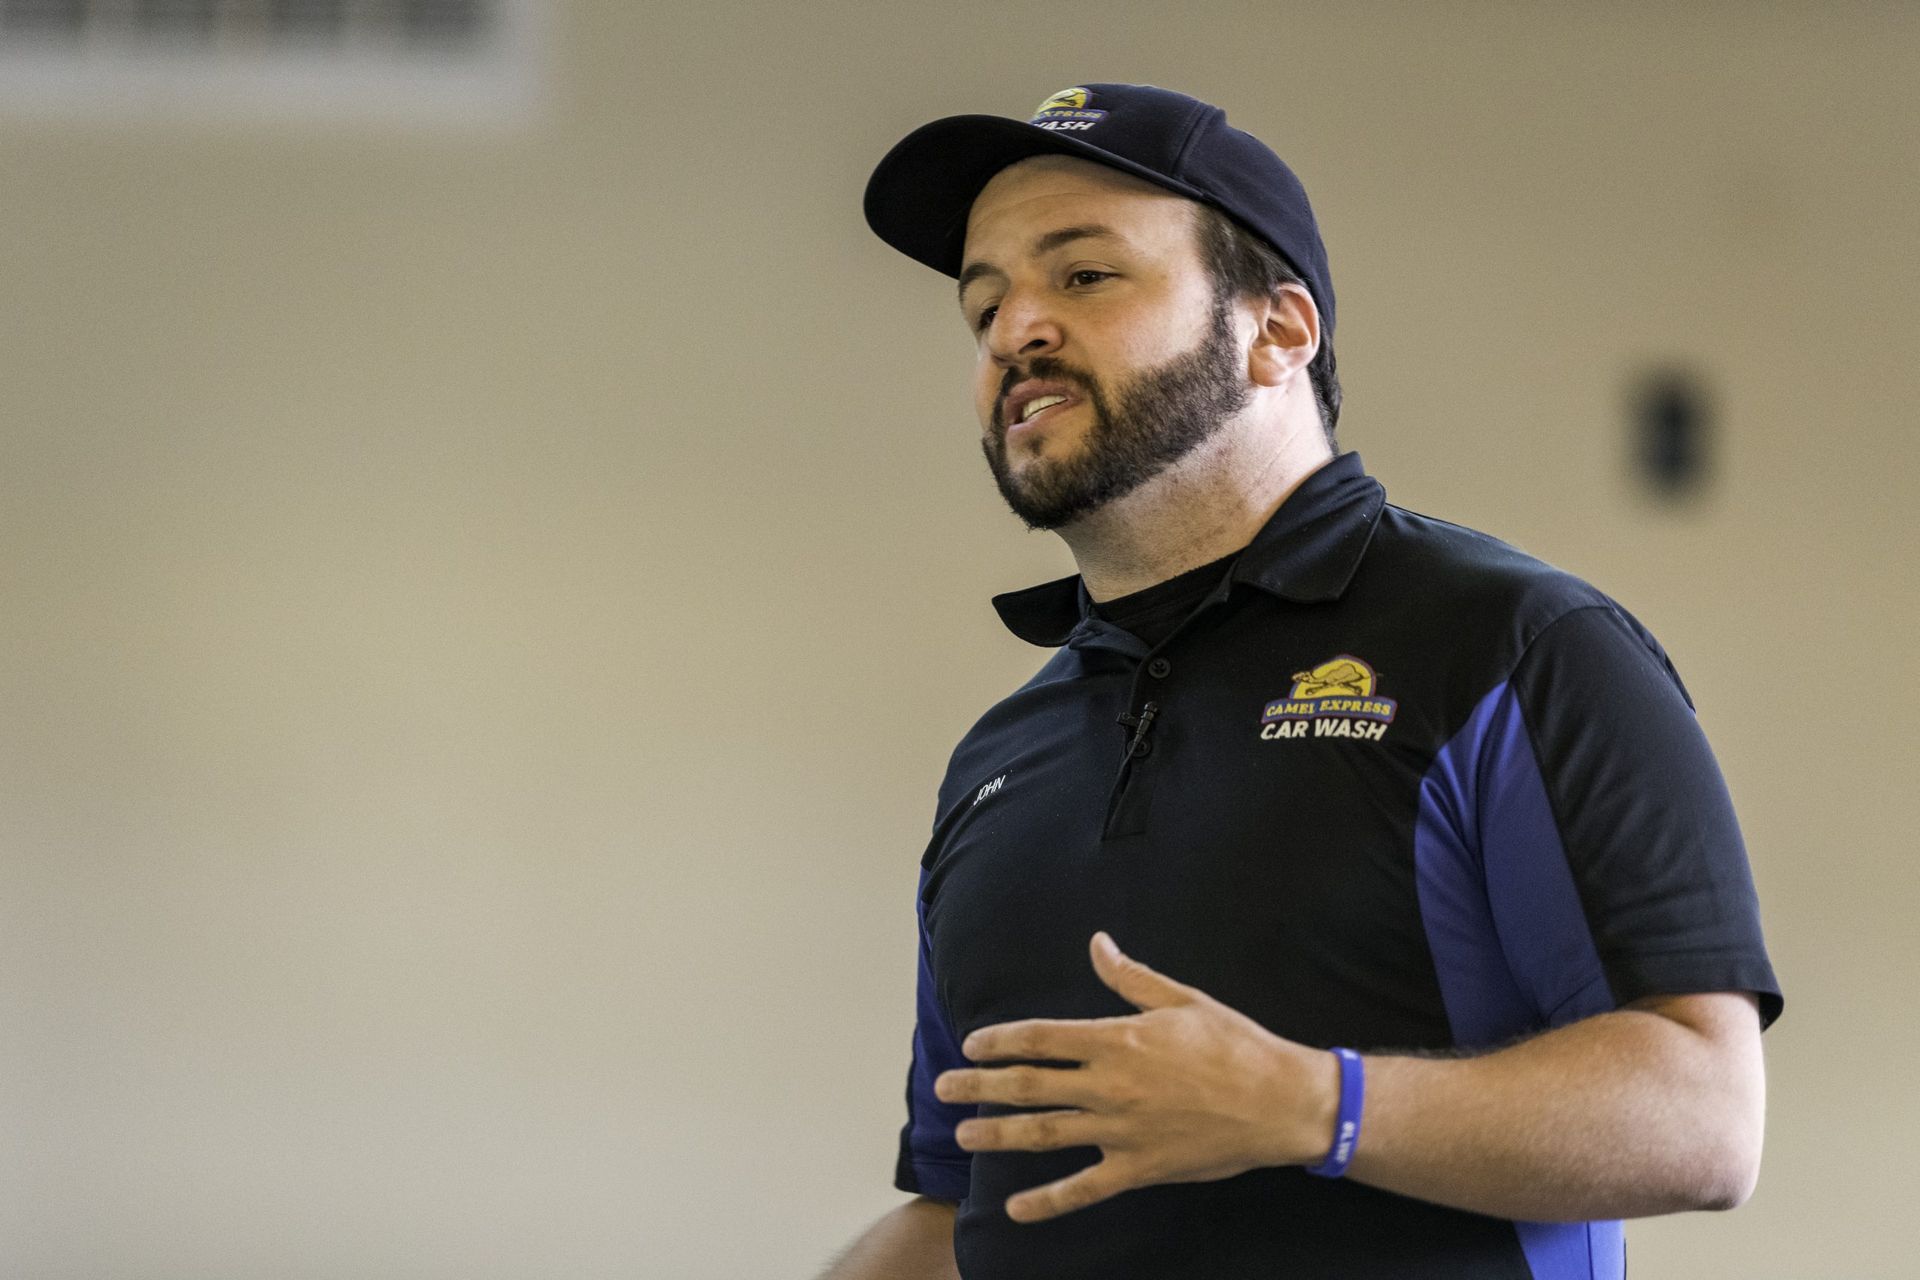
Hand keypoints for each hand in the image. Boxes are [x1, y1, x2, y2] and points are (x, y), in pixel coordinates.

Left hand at [934, 931, 1338, 1223]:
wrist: (1279, 1101)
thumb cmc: (1233, 1045)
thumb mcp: (1181, 999)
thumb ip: (1129, 977)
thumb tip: (1097, 944)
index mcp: (1117, 1040)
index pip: (1041, 1038)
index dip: (1000, 1042)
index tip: (972, 1046)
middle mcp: (1109, 1085)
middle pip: (1029, 1085)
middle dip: (980, 1086)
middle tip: (943, 1087)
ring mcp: (1121, 1130)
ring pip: (1044, 1134)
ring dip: (997, 1133)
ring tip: (963, 1134)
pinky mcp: (1139, 1168)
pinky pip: (1084, 1189)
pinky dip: (1048, 1201)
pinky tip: (1016, 1208)